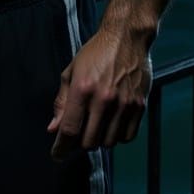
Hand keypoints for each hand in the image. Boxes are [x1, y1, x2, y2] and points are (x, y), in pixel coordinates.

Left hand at [47, 25, 151, 160]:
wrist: (126, 38)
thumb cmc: (95, 53)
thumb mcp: (71, 72)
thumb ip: (61, 102)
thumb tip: (53, 129)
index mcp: (82, 89)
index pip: (69, 129)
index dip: (61, 147)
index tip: (56, 155)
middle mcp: (104, 99)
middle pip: (89, 142)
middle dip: (79, 143)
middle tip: (77, 135)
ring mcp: (124, 104)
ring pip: (109, 142)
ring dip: (99, 139)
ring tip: (95, 125)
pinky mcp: (139, 106)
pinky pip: (127, 137)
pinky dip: (117, 137)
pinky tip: (111, 125)